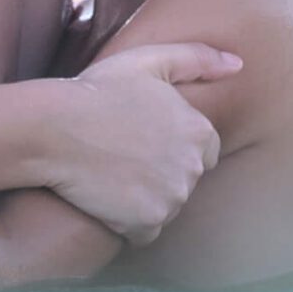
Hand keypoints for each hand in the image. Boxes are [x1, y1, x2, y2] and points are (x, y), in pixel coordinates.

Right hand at [46, 42, 239, 244]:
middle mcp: (193, 167)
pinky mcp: (147, 222)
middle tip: (122, 156)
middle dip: (160, 173)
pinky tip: (106, 198)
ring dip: (144, 199)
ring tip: (111, 175)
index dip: (171, 146)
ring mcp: (171, 197)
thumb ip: (198, 59)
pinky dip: (128, 223)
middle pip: (184, 181)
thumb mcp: (148, 61)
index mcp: (199, 131)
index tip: (142, 140)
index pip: (203, 153)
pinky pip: (146, 232)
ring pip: (166, 207)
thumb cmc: (97, 92)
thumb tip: (238, 65)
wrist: (54, 129)